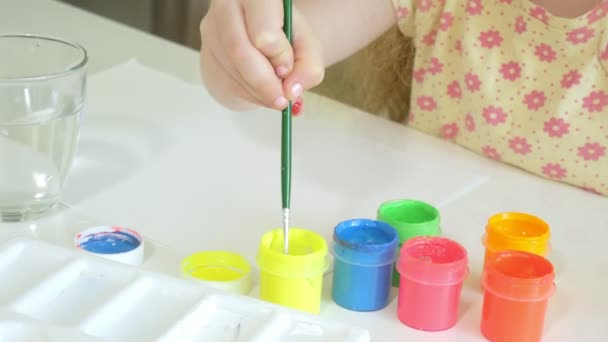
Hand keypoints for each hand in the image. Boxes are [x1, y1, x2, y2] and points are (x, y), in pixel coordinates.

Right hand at [199, 0, 324, 110]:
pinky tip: (261, 92)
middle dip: (264, 82)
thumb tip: (291, 89)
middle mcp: (227, 5)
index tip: (287, 68)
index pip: (262, 26)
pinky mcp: (206, 51)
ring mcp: (211, 28)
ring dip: (258, 90)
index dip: (277, 53)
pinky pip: (225, 80)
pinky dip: (249, 94)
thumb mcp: (306, 46)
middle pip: (239, 49)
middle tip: (282, 99)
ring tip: (276, 94)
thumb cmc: (284, 35)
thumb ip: (308, 66)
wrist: (258, 37)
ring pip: (231, 68)